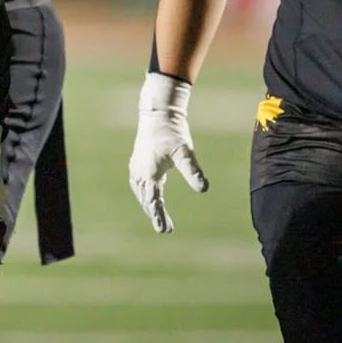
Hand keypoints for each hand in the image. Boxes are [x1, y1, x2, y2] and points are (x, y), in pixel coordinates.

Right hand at [128, 72, 207, 233]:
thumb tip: (204, 189)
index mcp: (149, 172)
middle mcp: (140, 171)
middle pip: (146, 199)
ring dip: (149, 204)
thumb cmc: (172, 131)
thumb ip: (193, 171)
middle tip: (166, 229)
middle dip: (155, 213)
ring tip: (160, 217)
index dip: (159, 216)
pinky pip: (140, 184)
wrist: (158, 113)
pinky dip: (146, 194)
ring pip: (141, 192)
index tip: (164, 230)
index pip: (154, 200)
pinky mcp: (139, 162)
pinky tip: (153, 196)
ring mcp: (137, 166)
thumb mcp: (185, 152)